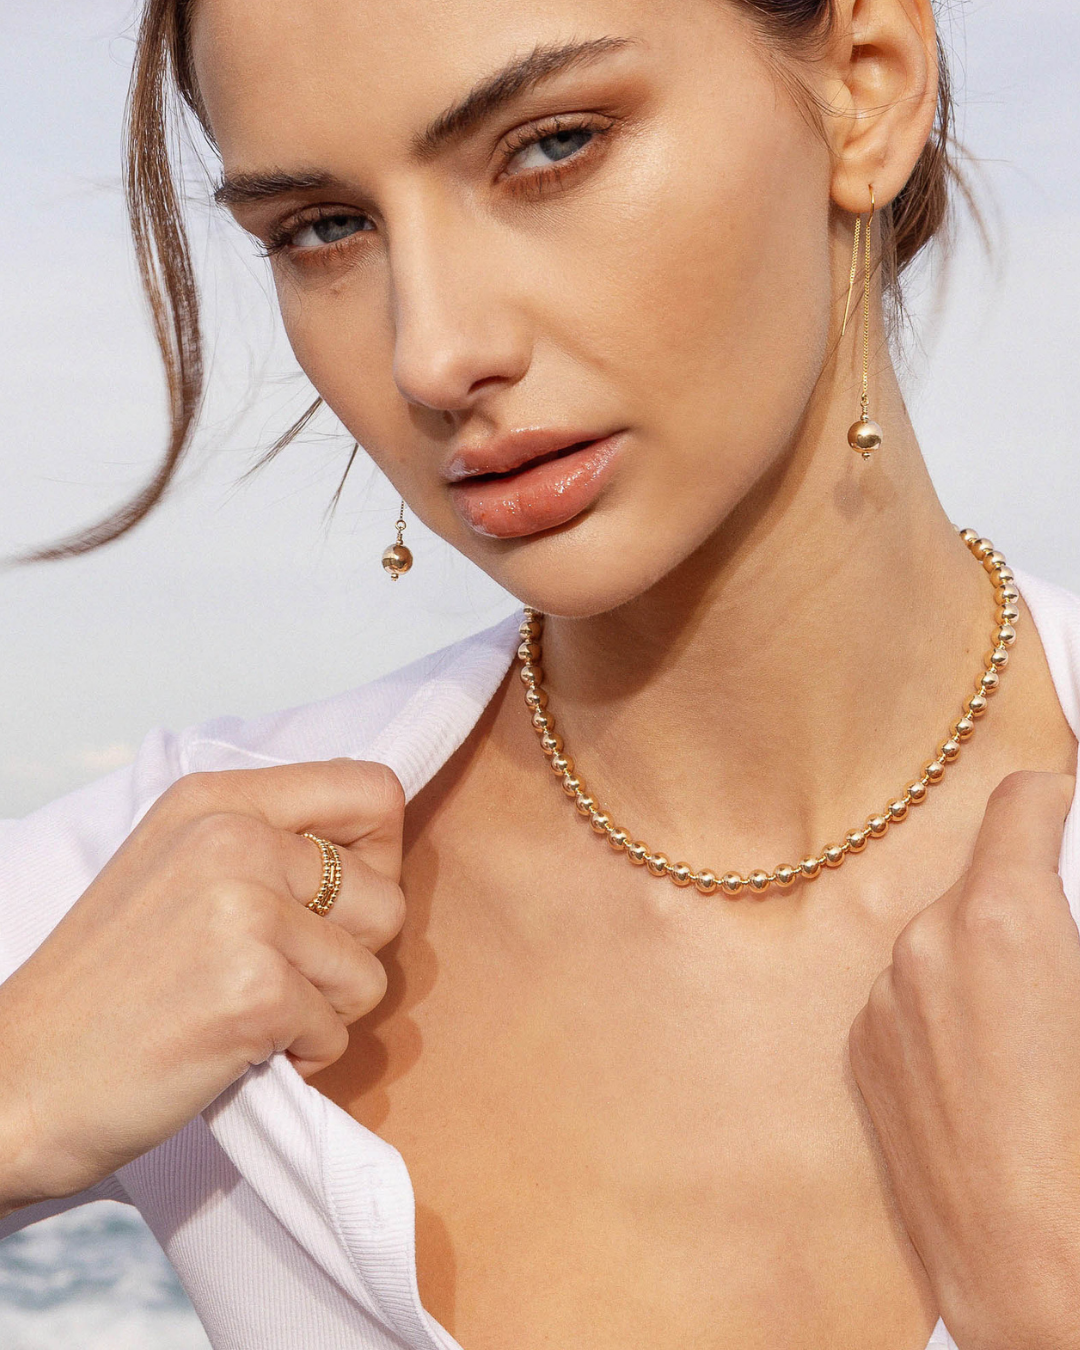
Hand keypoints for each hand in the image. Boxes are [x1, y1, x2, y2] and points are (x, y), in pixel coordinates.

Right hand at [0, 759, 405, 1217]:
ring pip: (371, 969)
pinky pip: (340, 1030)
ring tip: (248, 1011)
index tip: (334, 903)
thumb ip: (268, 841)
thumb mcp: (176, 866)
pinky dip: (300, 1055)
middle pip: (386, 893)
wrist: (19, 1081)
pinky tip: (234, 1048)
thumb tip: (376, 848)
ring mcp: (246, 912)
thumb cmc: (106, 987)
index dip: (378, 855)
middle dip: (348, 953)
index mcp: (217, 799)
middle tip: (274, 975)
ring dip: (324, 1009)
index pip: (372, 790)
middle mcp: (234, 839)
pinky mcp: (256, 991)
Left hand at [849, 770, 1079, 1349]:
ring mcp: (882, 1001)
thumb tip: (1060, 886)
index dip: (1058, 796)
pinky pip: (910, 996)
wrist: (1034, 1282)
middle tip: (1066, 946)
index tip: (1073, 806)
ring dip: (986, 956)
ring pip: (944, 940)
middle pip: (981, 879)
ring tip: (1039, 1034)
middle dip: (1030, 897)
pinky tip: (993, 1075)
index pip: (1020, 803)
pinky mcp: (861, 1054)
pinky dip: (948, 1007)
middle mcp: (923, 945)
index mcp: (999, 920)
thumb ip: (1071, 925)